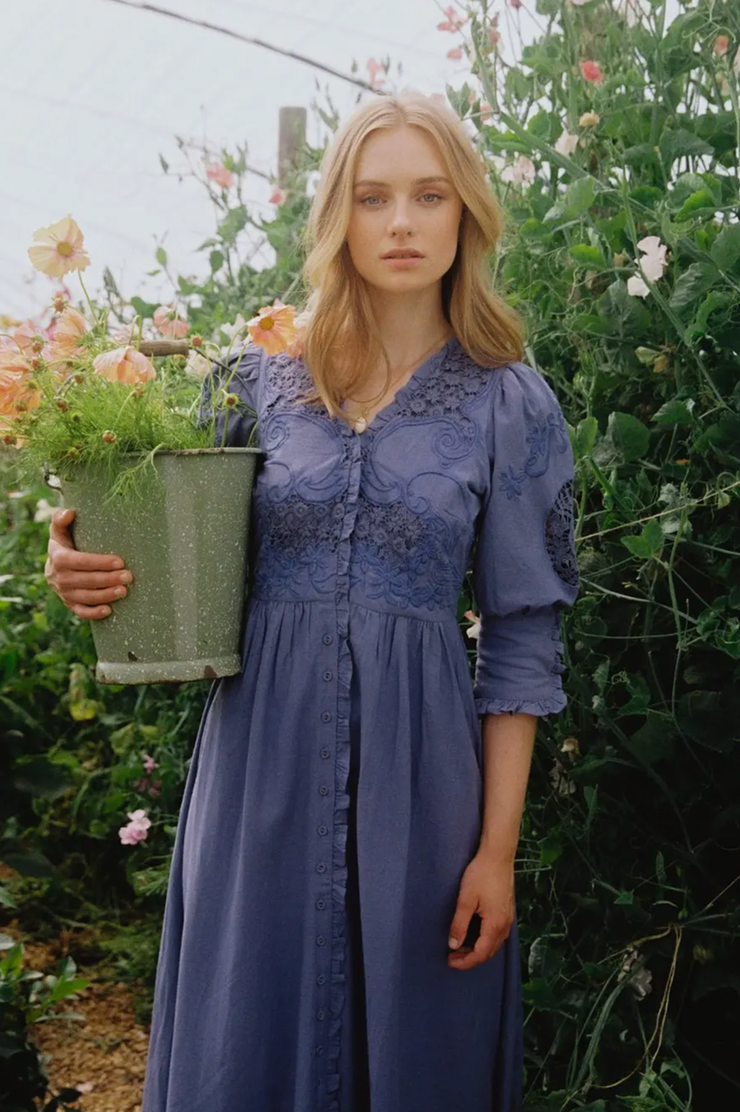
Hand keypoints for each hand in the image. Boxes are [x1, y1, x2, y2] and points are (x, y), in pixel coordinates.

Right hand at [45, 507, 131, 619]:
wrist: (53, 564)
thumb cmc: (64, 543)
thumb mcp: (60, 530)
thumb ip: (61, 519)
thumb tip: (70, 513)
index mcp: (58, 558)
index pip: (81, 561)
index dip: (100, 562)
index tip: (120, 561)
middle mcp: (58, 577)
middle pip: (86, 580)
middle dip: (108, 579)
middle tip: (129, 577)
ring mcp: (63, 592)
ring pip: (85, 597)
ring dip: (105, 595)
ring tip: (124, 591)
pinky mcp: (68, 603)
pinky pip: (80, 611)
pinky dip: (93, 613)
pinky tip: (109, 610)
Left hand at [447, 852, 514, 970]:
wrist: (498, 856)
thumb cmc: (481, 874)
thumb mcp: (466, 899)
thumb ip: (459, 924)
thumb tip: (453, 945)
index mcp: (495, 925)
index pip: (481, 954)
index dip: (465, 962)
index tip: (450, 962)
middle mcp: (505, 925)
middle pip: (489, 952)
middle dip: (470, 958)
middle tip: (452, 956)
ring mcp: (508, 918)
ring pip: (494, 944)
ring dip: (478, 950)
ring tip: (460, 947)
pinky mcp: (507, 911)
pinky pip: (497, 935)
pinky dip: (485, 941)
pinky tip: (474, 935)